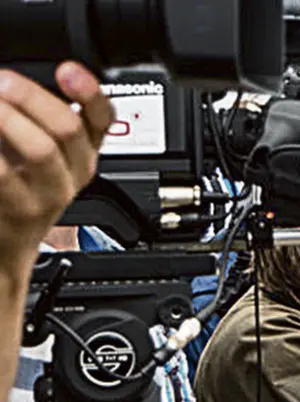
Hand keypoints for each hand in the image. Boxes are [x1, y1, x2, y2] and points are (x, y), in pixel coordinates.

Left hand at [0, 62, 113, 273]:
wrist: (3, 247)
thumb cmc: (15, 190)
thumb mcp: (38, 150)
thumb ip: (35, 116)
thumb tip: (11, 80)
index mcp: (84, 152)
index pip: (103, 118)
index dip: (90, 92)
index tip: (68, 70)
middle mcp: (75, 173)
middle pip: (69, 128)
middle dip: (32, 98)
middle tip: (1, 81)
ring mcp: (50, 194)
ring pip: (41, 149)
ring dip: (9, 120)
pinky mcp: (22, 210)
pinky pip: (4, 174)